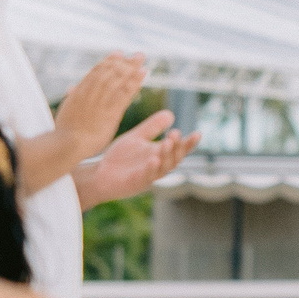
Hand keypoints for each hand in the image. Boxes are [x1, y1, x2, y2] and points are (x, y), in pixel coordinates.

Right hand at [52, 52, 148, 164]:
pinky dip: (135, 81)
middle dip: (125, 62)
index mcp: (80, 91)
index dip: (108, 61)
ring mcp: (101, 101)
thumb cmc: (65, 131)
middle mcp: (91, 92)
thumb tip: (71, 88)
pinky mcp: (111, 111)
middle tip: (138, 54)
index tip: (118, 53)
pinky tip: (144, 73)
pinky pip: (126, 93)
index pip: (96, 72)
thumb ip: (72, 97)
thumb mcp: (66, 109)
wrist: (68, 143)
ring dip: (132, 66)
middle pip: (110, 72)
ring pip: (118, 79)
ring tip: (141, 57)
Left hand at [75, 109, 199, 207]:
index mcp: (160, 155)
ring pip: (163, 167)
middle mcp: (158, 166)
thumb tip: (171, 114)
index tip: (198, 134)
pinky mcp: (137, 183)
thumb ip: (152, 127)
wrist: (100, 174)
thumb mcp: (137, 138)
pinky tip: (153, 159)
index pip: (179, 150)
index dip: (189, 144)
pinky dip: (151, 168)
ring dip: (166, 155)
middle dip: (177, 147)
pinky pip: (147, 177)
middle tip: (175, 133)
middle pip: (174, 158)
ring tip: (166, 142)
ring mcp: (149, 176)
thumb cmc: (120, 158)